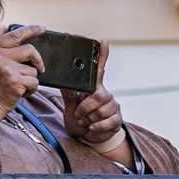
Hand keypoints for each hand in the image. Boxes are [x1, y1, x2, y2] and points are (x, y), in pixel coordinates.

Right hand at [0, 24, 43, 120]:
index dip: (30, 30)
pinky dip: (31, 90)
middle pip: (30, 50)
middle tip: (40, 68)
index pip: (15, 35)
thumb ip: (1, 52)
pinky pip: (34, 82)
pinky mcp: (16, 81)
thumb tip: (22, 45)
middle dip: (38, 60)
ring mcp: (7, 68)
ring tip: (17, 85)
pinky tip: (19, 93)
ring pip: (33, 69)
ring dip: (30, 79)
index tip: (42, 28)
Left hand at [62, 42, 128, 157]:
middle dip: (85, 108)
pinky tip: (92, 127)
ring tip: (84, 121)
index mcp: (94, 89)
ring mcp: (112, 106)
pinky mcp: (117, 119)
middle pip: (99, 96)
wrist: (88, 137)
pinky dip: (96, 126)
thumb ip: (69, 92)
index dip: (102, 56)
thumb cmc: (80, 118)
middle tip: (79, 115)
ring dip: (89, 118)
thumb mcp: (71, 105)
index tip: (102, 41)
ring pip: (102, 110)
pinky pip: (108, 121)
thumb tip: (61, 79)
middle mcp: (105, 95)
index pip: (99, 69)